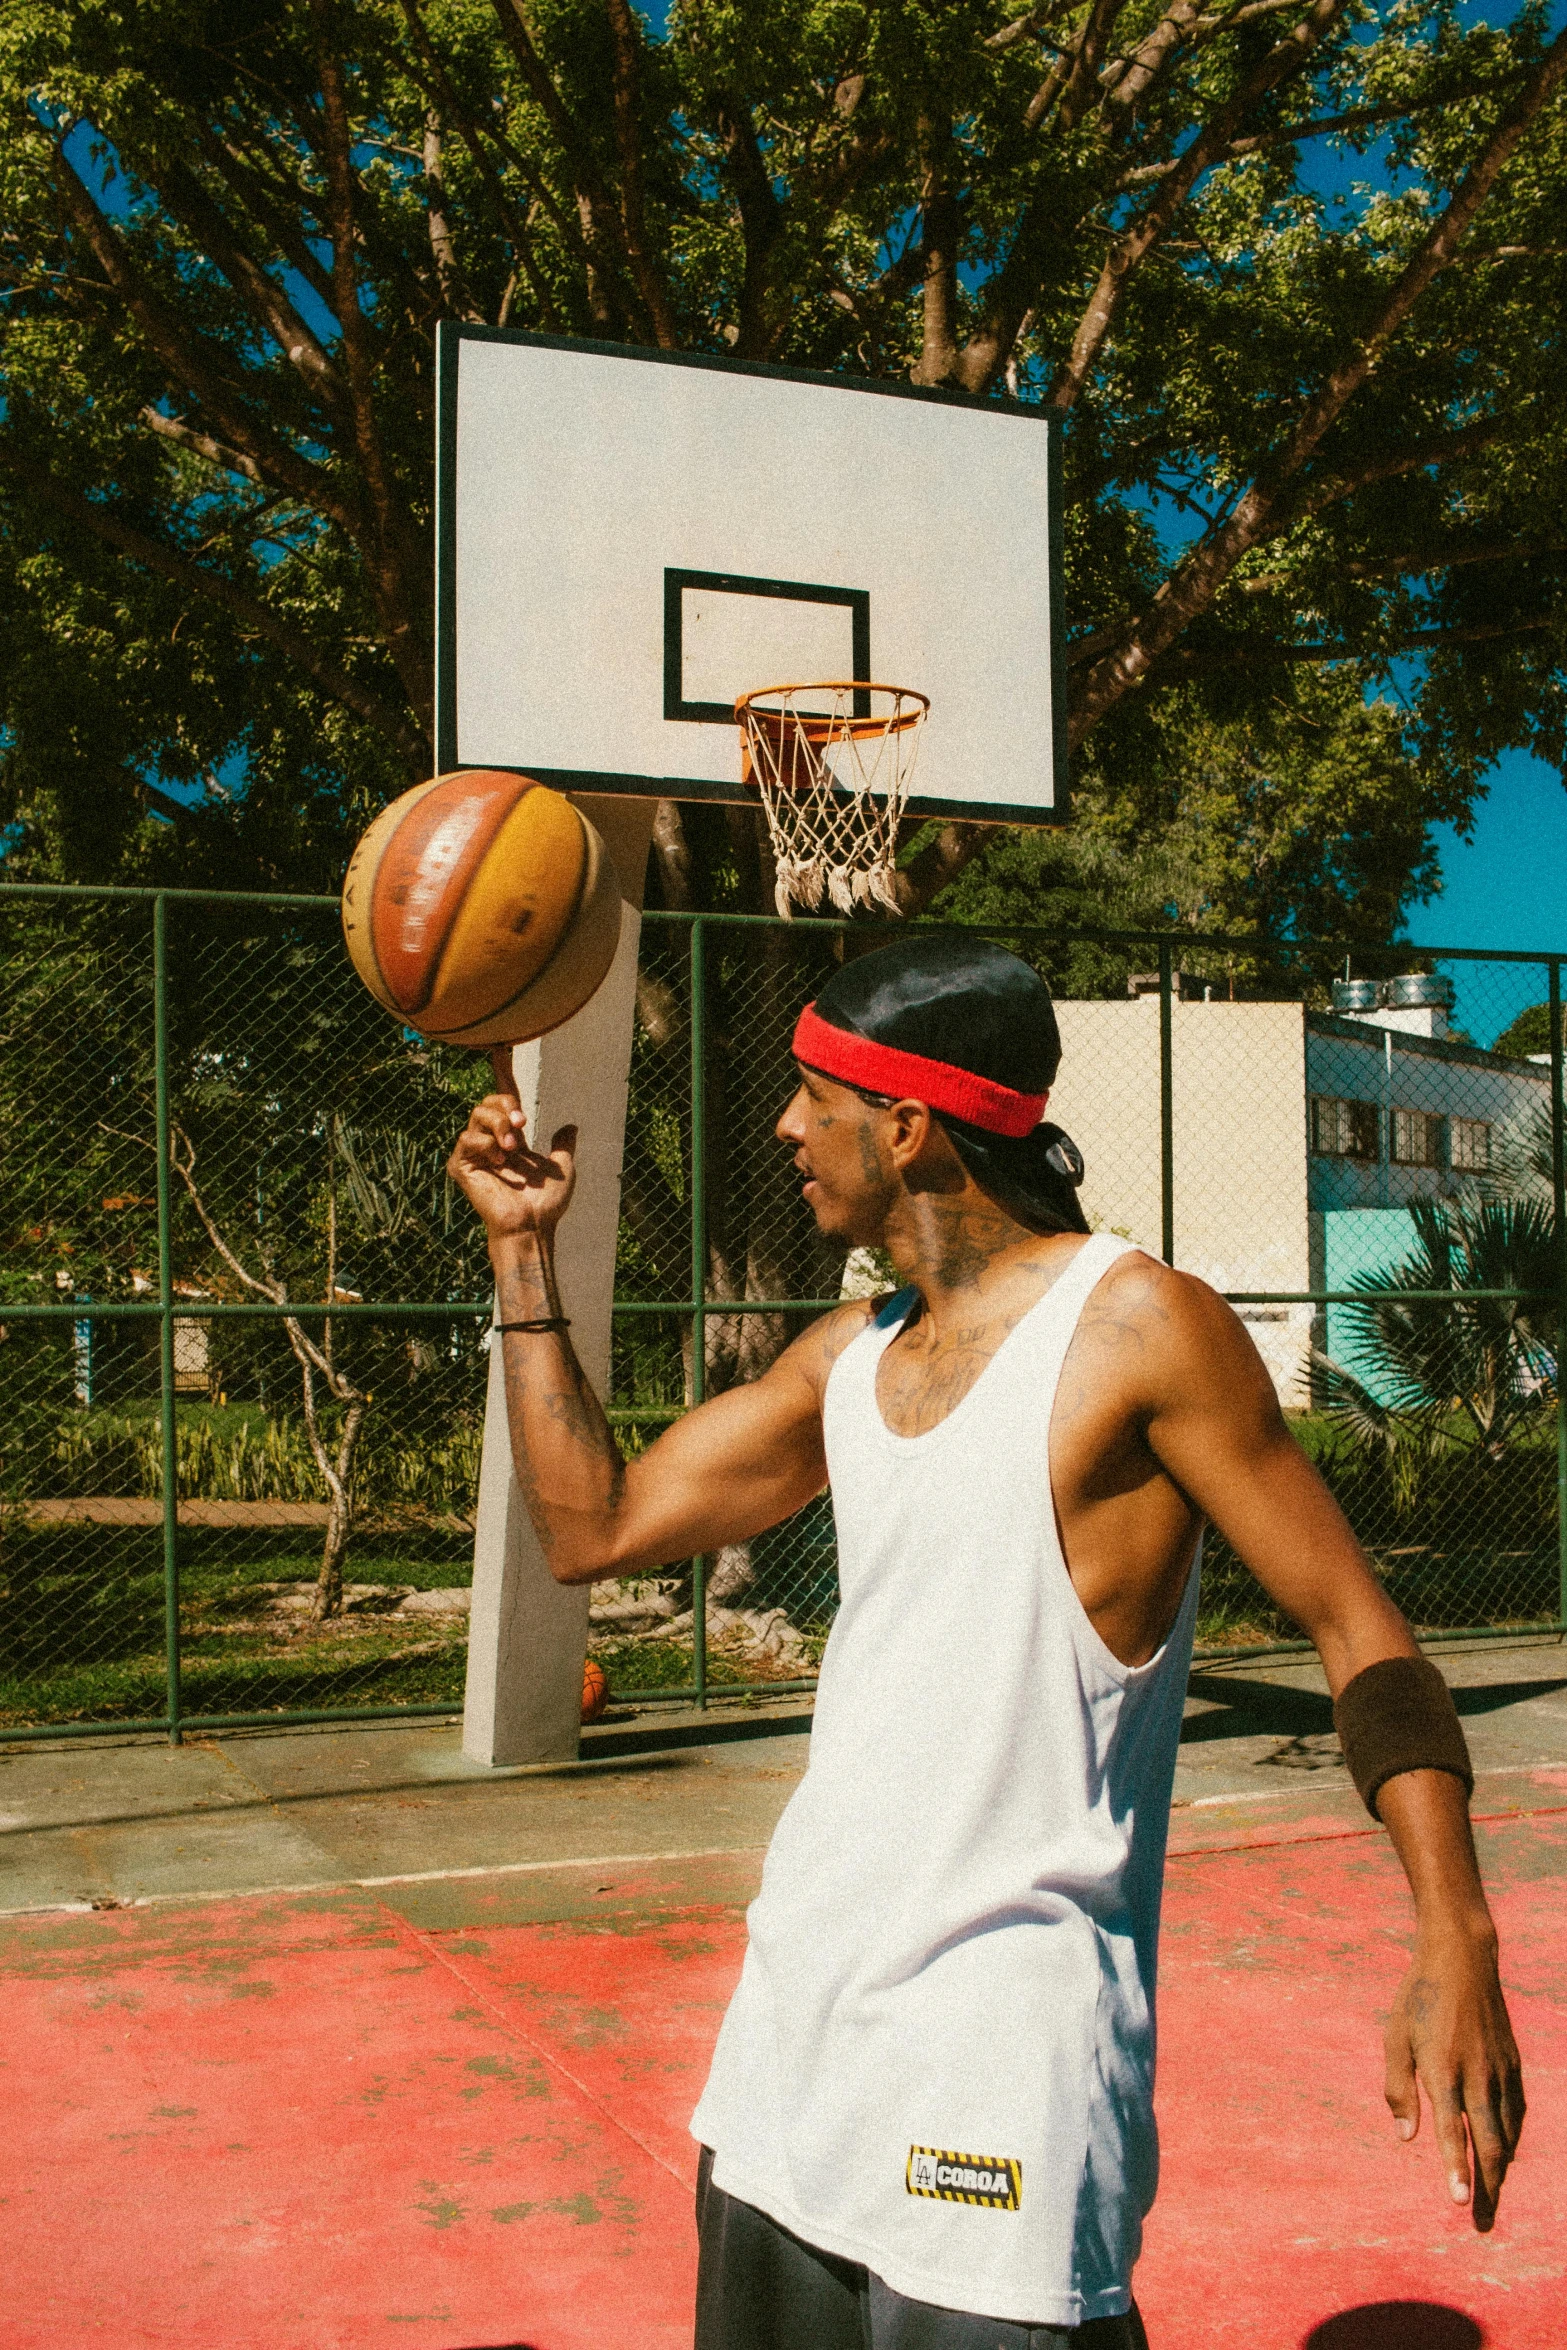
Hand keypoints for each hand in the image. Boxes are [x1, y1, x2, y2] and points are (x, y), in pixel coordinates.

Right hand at [446, 1047, 577, 1239]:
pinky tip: (498, 1160)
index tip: (500, 1049)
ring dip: (499, 1125)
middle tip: (523, 1122)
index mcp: (512, 1140)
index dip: (503, 1075)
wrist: (533, 1224)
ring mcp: (475, 1154)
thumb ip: (563, 1145)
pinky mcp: (462, 1166)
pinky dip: (484, 1144)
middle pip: (488, 1102)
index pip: (505, 1101)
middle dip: (506, 1105)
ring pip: (477, 1115)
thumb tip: (571, 1126)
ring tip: (513, 1147)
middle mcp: (490, 1143)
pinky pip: (466, 1138)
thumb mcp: (563, 1168)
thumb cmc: (547, 1205)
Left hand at [1384, 1924, 1524, 2228]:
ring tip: (1490, 2196)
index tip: (1459, 2203)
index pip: (1452, 2131)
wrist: (1462, 1959)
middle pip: (1489, 2143)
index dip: (1456, 2169)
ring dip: (1500, 2169)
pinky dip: (1510, 2137)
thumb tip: (1406, 2136)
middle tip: (1482, 2224)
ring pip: (1507, 2132)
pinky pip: (1515, 2111)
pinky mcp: (1512, 2063)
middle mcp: (1476, 2075)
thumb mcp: (1395, 2037)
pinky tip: (1504, 2153)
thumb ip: (1399, 2087)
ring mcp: (1499, 2070)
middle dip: (1487, 2188)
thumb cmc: (1418, 1998)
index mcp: (1442, 2069)